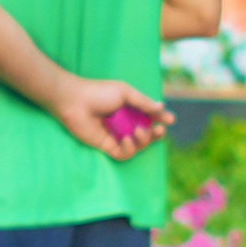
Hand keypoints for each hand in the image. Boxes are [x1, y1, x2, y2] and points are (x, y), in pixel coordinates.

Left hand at [52, 77, 169, 158]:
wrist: (75, 101)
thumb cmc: (98, 92)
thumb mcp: (125, 93)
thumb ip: (143, 102)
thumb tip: (162, 108)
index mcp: (130, 109)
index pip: (150, 117)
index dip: (161, 119)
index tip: (170, 120)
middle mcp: (125, 124)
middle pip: (147, 134)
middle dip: (155, 134)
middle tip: (159, 130)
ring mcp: (116, 136)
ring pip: (138, 146)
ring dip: (143, 141)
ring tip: (138, 131)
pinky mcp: (107, 146)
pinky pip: (123, 154)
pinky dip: (129, 149)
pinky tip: (126, 140)